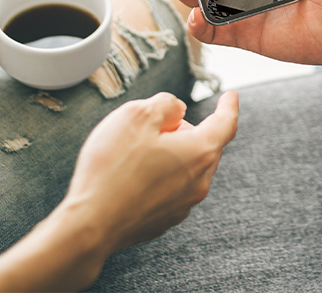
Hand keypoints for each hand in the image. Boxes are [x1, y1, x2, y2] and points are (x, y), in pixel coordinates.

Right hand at [62, 91, 238, 261]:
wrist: (91, 224)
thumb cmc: (112, 168)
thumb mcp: (136, 115)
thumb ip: (165, 104)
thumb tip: (177, 111)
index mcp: (200, 152)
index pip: (226, 123)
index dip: (228, 106)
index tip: (230, 96)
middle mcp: (199, 182)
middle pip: (204, 146)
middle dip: (186, 130)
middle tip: (154, 125)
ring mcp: (183, 205)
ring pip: (188, 168)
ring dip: (172, 154)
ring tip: (136, 152)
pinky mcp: (164, 220)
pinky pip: (171, 189)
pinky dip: (160, 177)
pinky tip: (132, 176)